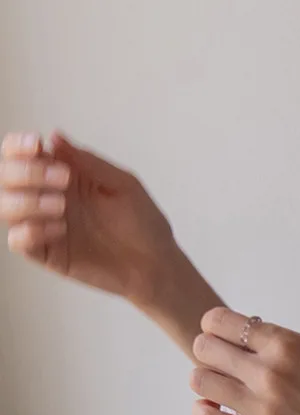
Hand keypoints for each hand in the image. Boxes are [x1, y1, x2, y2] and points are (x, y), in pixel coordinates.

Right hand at [0, 132, 175, 300]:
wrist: (156, 263)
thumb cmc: (144, 223)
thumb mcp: (123, 184)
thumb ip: (89, 162)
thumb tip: (55, 137)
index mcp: (64, 176)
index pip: (24, 155)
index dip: (19, 146)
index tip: (36, 145)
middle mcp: (48, 198)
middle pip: (8, 177)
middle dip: (27, 172)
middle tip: (63, 178)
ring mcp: (45, 226)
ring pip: (6, 206)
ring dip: (27, 201)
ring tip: (61, 206)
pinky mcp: (48, 253)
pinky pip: (17, 241)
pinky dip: (30, 231)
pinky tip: (59, 229)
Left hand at [189, 307, 299, 414]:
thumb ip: (281, 341)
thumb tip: (244, 336)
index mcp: (285, 345)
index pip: (221, 322)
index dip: (214, 325)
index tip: (219, 333)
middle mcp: (267, 372)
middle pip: (204, 348)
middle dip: (207, 349)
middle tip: (219, 360)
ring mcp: (260, 408)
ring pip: (200, 382)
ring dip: (207, 379)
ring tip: (222, 385)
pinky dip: (206, 412)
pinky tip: (216, 409)